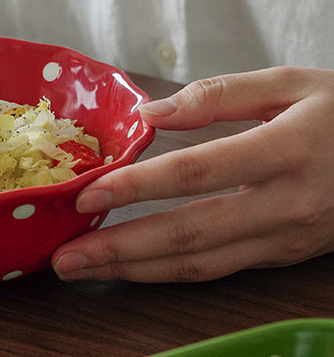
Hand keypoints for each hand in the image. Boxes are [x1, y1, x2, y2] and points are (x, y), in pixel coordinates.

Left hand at [52, 66, 333, 281]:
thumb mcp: (293, 83)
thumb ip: (220, 95)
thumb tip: (150, 114)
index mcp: (288, 149)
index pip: (197, 172)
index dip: (138, 187)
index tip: (87, 195)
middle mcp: (287, 205)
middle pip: (189, 234)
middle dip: (120, 250)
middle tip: (64, 258)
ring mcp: (287, 239)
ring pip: (200, 264)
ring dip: (135, 271)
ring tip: (83, 270)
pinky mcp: (283, 256)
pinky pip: (218, 270)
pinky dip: (168, 273)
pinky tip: (131, 269)